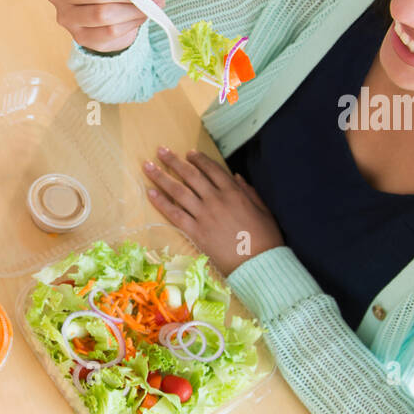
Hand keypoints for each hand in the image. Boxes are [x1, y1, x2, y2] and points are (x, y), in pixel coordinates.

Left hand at [143, 146, 284, 276]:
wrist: (258, 263)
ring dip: (161, 177)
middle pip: (191, 176)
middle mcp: (216, 200)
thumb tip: (236, 177)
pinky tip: (150, 192)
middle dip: (174, 161)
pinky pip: (174, 214)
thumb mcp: (263, 209)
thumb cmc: (265, 238)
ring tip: (147, 166)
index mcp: (234, 192)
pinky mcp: (196, 232)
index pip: (212, 169)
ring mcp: (204, 215)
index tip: (188, 153)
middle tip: (160, 151)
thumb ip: (248, 191)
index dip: (199, 159)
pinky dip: (161, 202)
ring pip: (178, 191)